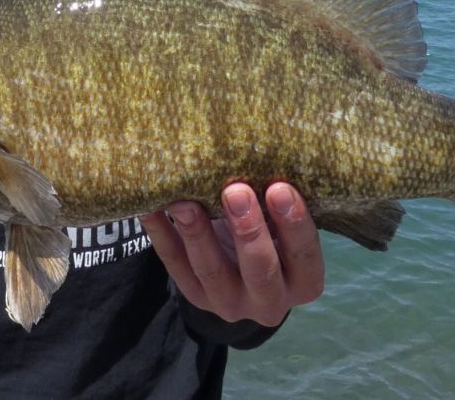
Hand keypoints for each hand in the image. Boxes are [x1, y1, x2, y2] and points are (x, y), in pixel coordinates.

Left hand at [142, 182, 324, 327]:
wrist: (242, 266)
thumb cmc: (274, 227)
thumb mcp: (284, 222)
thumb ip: (278, 201)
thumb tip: (261, 151)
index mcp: (303, 281)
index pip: (304, 256)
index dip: (294, 224)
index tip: (280, 187)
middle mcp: (270, 300)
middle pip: (260, 270)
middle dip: (248, 230)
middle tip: (235, 190)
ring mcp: (230, 303)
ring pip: (211, 271)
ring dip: (197, 233)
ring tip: (185, 202)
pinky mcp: (195, 296)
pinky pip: (175, 265)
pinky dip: (161, 234)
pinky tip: (150, 208)